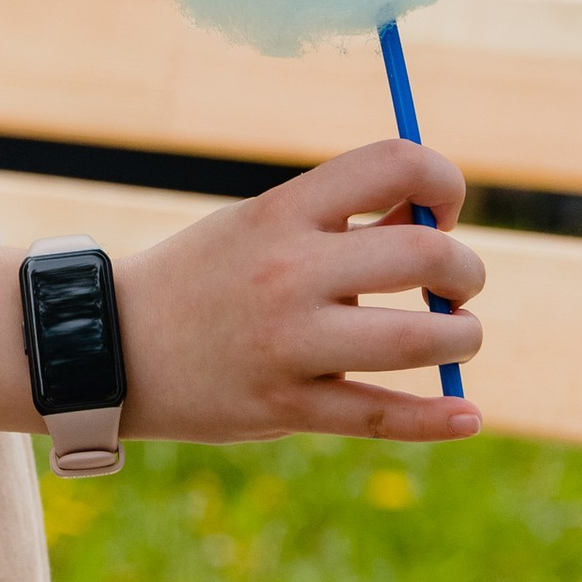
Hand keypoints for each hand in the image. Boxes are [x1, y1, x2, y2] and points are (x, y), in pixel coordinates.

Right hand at [118, 141, 483, 446]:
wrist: (115, 346)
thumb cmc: (206, 276)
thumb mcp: (261, 225)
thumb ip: (342, 220)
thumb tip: (436, 215)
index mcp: (283, 210)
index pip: (392, 163)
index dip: (443, 179)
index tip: (446, 208)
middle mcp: (288, 270)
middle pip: (421, 252)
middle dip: (465, 268)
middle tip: (459, 283)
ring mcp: (288, 343)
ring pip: (416, 339)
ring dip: (461, 338)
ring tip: (456, 337)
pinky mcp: (285, 407)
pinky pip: (380, 415)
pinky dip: (435, 418)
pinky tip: (466, 416)